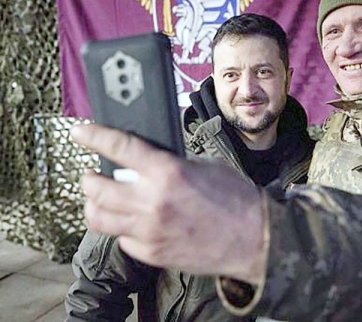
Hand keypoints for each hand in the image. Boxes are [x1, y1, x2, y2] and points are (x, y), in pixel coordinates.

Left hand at [70, 124, 265, 283]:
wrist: (254, 238)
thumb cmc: (237, 200)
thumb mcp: (205, 167)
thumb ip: (172, 164)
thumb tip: (149, 162)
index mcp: (168, 173)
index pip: (118, 148)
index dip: (94, 136)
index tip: (81, 133)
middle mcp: (153, 202)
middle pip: (97, 187)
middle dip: (90, 177)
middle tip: (94, 173)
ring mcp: (149, 230)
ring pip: (99, 217)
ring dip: (95, 204)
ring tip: (102, 198)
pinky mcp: (152, 253)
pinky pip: (122, 238)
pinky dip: (123, 228)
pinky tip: (133, 221)